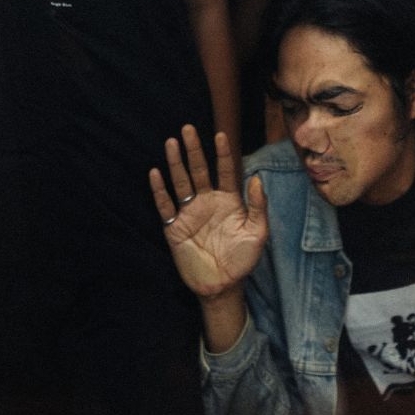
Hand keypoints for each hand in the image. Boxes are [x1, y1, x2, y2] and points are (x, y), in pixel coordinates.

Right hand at [149, 126, 267, 298]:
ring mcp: (190, 213)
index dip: (223, 154)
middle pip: (200, 170)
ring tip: (171, 142)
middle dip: (194, 150)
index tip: (221, 134)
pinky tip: (155, 173)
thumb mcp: (257, 233)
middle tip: (188, 129)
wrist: (223, 285)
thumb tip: (257, 178)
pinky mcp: (175, 227)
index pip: (226, 171)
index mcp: (229, 200)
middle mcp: (208, 201)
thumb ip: (258, 206)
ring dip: (176, 163)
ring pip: (181, 183)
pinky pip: (166, 206)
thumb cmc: (243, 259)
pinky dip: (160, 190)